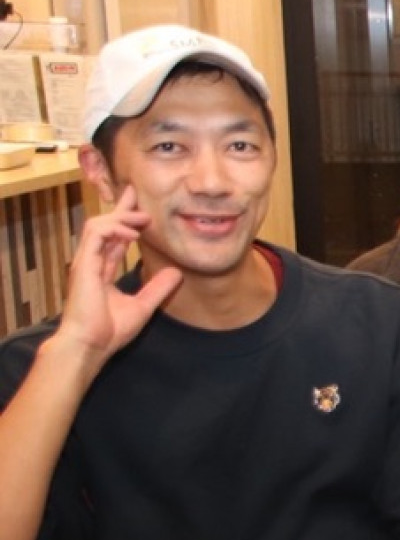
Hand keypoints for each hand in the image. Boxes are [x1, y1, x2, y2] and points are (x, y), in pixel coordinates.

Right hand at [53, 188, 180, 364]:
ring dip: (120, 217)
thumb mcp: (143, 305)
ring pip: (97, 224)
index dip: (125, 221)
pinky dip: (114, 228)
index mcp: (102, 269)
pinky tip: (133, 233)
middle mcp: (92, 262)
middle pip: (104, 225)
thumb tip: (176, 273)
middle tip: (137, 194)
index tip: (139, 207)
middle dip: (120, 208)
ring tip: (142, 217)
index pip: (113, 238)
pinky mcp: (83, 264)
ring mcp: (85, 262)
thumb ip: (158, 288)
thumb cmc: (109, 331)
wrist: (90, 345)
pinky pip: (96, 234)